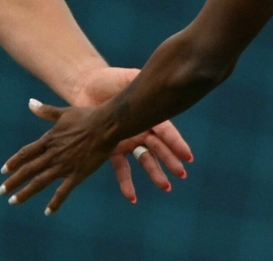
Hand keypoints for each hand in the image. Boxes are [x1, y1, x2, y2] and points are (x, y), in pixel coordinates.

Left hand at [0, 99, 118, 213]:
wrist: (108, 124)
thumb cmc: (88, 116)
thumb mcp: (64, 113)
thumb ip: (46, 111)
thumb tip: (30, 103)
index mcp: (49, 140)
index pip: (26, 154)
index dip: (14, 162)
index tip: (4, 170)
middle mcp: (53, 154)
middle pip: (28, 170)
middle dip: (13, 182)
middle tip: (1, 191)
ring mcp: (64, 165)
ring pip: (39, 182)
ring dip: (25, 193)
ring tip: (13, 201)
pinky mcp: (78, 174)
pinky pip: (63, 191)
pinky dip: (55, 202)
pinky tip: (48, 211)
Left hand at [70, 67, 192, 203]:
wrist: (86, 87)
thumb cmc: (110, 79)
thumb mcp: (128, 78)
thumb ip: (141, 81)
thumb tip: (160, 77)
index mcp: (148, 113)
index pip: (166, 130)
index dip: (176, 143)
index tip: (187, 155)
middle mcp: (141, 128)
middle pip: (159, 148)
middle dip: (170, 161)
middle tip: (181, 173)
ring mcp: (128, 140)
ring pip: (145, 160)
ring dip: (155, 173)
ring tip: (166, 186)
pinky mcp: (111, 149)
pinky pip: (121, 168)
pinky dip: (126, 183)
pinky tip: (132, 196)